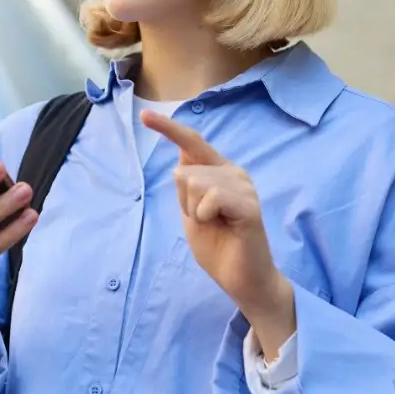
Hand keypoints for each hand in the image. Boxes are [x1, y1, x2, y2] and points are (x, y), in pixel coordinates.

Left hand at [141, 110, 295, 351]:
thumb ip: (186, 186)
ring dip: (194, 211)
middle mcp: (233, 172)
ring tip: (216, 225)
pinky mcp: (249, 204)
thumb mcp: (192, 211)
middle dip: (184, 202)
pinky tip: (222, 226)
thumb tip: (180, 160)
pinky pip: (211, 197)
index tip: (145, 114)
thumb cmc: (218, 246)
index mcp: (219, 172)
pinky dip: (205, 215)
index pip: (192, 143)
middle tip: (206, 222)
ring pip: (194, 183)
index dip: (168, 128)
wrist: (242, 279)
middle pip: (184, 171)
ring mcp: (243, 186)